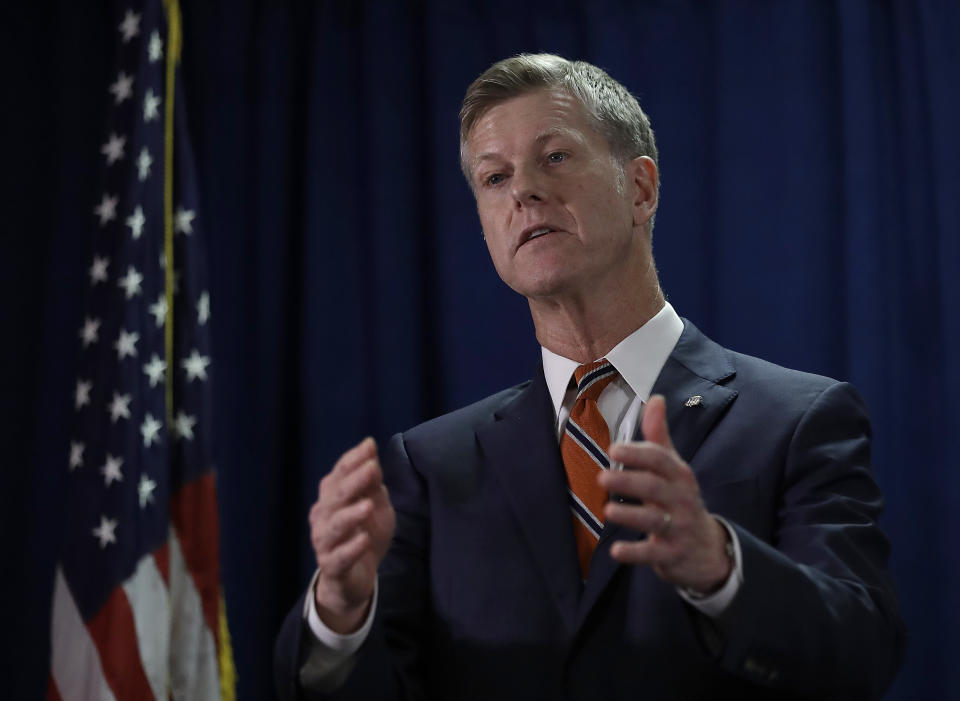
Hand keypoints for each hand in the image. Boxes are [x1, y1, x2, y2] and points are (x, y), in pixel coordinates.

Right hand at [310, 437, 395, 632]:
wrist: (357, 577)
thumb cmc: (365, 534)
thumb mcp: (375, 505)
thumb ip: (372, 484)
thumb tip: (371, 455)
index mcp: (332, 498)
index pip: (339, 474)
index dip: (352, 460)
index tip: (370, 446)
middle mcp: (323, 516)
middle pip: (335, 497)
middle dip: (353, 481)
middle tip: (372, 469)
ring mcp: (324, 542)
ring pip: (333, 527)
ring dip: (350, 515)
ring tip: (367, 506)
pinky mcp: (331, 567)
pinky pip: (338, 557)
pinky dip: (351, 549)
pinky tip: (364, 540)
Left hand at [598, 395, 730, 592]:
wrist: (707, 549)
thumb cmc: (680, 499)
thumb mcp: (674, 467)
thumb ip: (659, 436)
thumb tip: (655, 397)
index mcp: (679, 475)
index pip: (660, 460)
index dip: (638, 454)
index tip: (613, 449)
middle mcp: (681, 499)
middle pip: (655, 487)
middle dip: (629, 482)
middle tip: (602, 478)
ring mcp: (678, 527)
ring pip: (654, 520)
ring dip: (631, 516)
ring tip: (608, 511)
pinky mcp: (671, 554)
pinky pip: (652, 553)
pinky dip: (635, 553)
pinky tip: (615, 551)